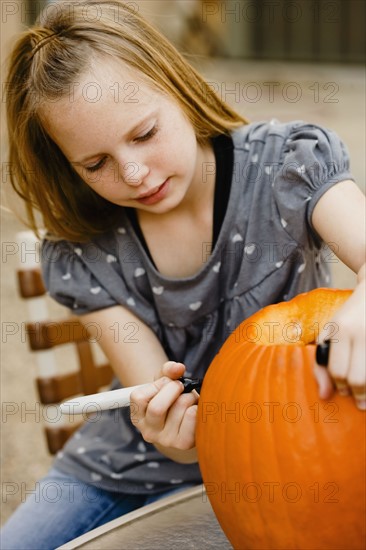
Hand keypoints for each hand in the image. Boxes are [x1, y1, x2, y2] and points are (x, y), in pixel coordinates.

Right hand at [130, 361, 198, 450]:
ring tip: (190, 399)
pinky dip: (198, 406)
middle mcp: (148, 431)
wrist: (186, 425)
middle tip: (181, 386)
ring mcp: (165, 440)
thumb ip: (168, 371)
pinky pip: (193, 417)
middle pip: (157, 408)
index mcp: (138, 416)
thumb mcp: (164, 383)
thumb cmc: (172, 400)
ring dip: (189, 396)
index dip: (156, 384)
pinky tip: (196, 408)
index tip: (167, 382)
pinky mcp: (183, 443)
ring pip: (179, 408)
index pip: (139, 398)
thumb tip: (178, 367)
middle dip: (174, 389)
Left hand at [314, 274, 365, 409]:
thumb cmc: (349, 318)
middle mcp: (361, 333)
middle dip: (357, 393)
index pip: (337, 370)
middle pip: (357, 378)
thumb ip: (322, 364)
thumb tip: (325, 396)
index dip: (339, 386)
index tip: (343, 390)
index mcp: (341, 330)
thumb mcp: (330, 334)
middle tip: (358, 399)